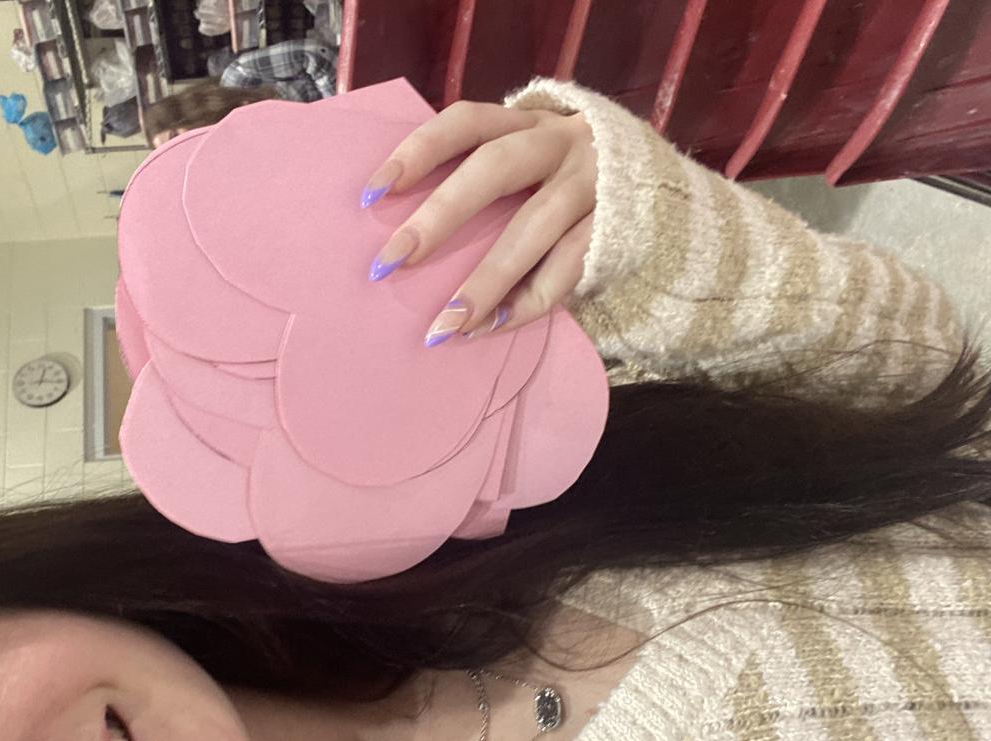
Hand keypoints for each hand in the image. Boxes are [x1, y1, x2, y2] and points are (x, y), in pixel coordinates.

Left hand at [362, 101, 596, 344]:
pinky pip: (568, 269)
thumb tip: (406, 230)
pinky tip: (492, 328)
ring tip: (444, 325)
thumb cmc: (565, 179)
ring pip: (532, 229)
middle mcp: (561, 143)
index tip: (371, 193)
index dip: (417, 151)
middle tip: (390, 262)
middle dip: (438, 217)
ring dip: (484, 281)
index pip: (465, 122)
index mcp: (528, 121)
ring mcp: (593, 185)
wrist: (660, 186)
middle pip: (494, 170)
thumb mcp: (531, 156)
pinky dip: (529, 302)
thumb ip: (485, 176)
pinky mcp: (616, 228)